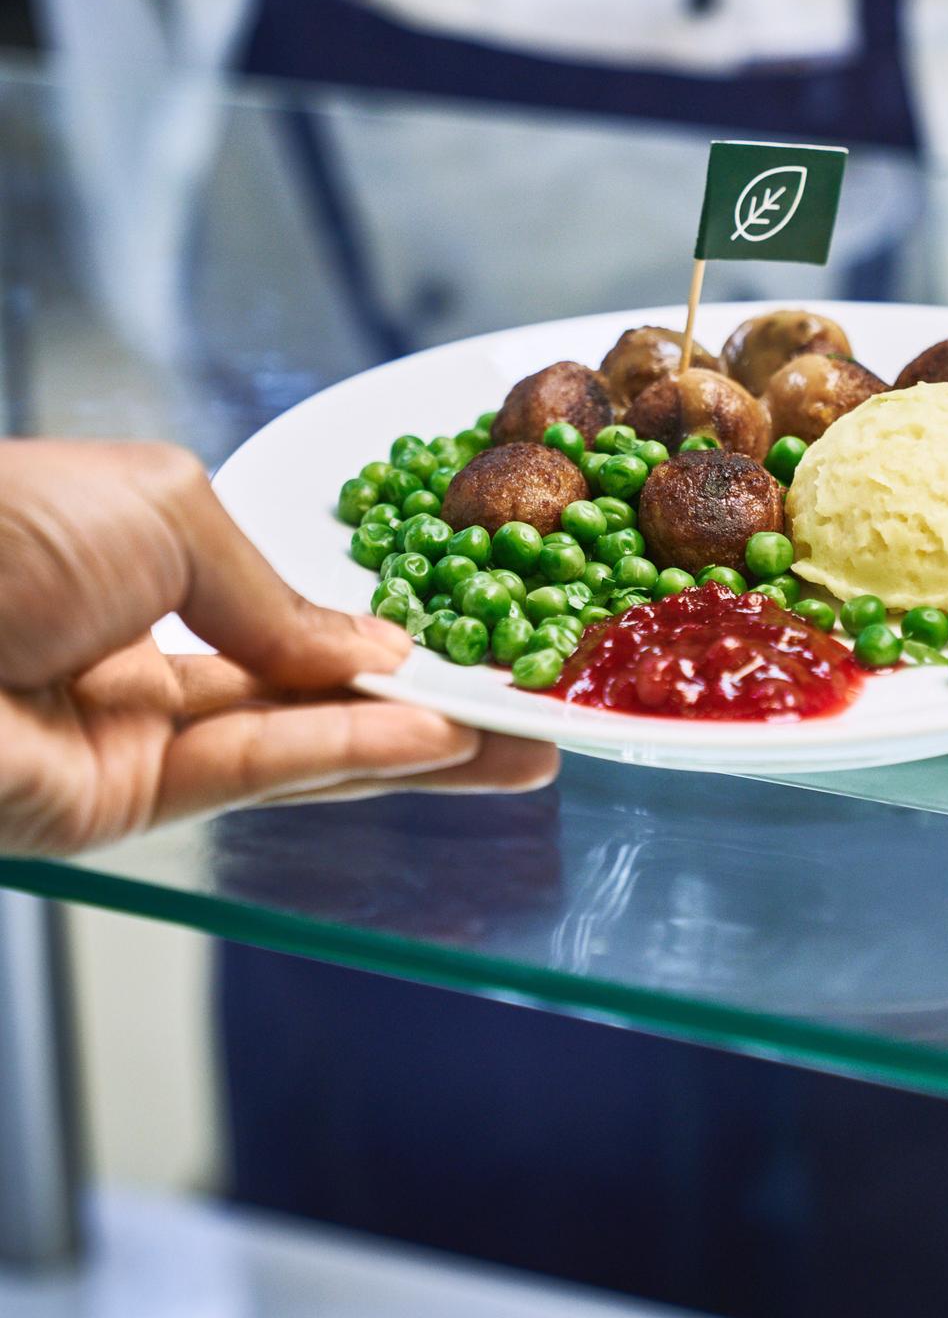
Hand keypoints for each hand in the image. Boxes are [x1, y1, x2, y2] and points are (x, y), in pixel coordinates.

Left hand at [0, 441, 556, 855]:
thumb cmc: (0, 526)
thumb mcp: (165, 509)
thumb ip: (273, 593)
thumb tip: (367, 646)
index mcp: (130, 564)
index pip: (275, 613)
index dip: (368, 630)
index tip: (466, 637)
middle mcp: (131, 658)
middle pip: (302, 690)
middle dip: (419, 704)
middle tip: (526, 715)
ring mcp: (123, 738)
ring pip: (294, 745)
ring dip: (409, 743)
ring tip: (517, 745)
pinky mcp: (112, 807)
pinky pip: (251, 773)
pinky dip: (344, 754)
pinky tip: (429, 738)